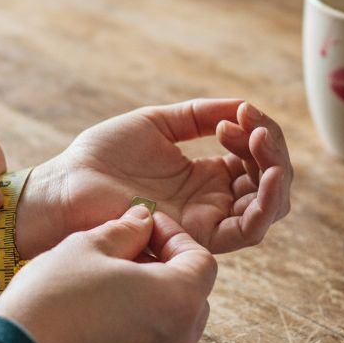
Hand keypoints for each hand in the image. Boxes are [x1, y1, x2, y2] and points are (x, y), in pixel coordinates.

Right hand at [0, 204, 216, 342]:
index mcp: (178, 302)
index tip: (144, 228)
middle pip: (192, 297)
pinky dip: (131, 335)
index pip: (202, 261)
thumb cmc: (51, 299)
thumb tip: (142, 222)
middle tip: (127, 254)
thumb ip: (125, 231)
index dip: (175, 237)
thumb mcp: (87, 247)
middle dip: (166, 271)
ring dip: (150, 304)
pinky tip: (92, 321)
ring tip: (107, 287)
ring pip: (169, 329)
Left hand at [18, 99, 291, 257]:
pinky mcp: (196, 237)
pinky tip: (265, 172)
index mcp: (204, 178)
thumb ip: (199, 115)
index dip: (259, 134)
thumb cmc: (101, 157)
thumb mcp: (157, 123)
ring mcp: (206, 222)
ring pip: (268, 209)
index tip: (239, 114)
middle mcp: (211, 204)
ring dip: (276, 173)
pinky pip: (248, 231)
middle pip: (269, 185)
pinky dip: (265, 202)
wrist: (67, 185)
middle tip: (250, 126)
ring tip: (259, 141)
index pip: (255, 161)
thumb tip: (244, 105)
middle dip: (272, 150)